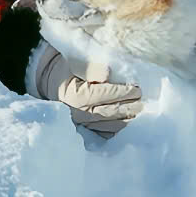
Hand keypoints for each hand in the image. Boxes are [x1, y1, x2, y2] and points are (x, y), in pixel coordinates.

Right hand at [26, 42, 141, 136]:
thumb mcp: (75, 62)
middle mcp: (76, 113)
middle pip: (109, 112)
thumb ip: (90, 67)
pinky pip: (104, 134)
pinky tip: (128, 122)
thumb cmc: (68, 70)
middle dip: (128, 107)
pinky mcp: (83, 131)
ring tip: (138, 112)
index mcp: (74, 94)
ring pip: (109, 126)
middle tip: (142, 102)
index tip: (136, 89)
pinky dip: (118, 129)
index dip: (122, 92)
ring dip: (126, 119)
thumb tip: (107, 73)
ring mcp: (80, 124)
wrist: (53, 83)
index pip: (103, 95)